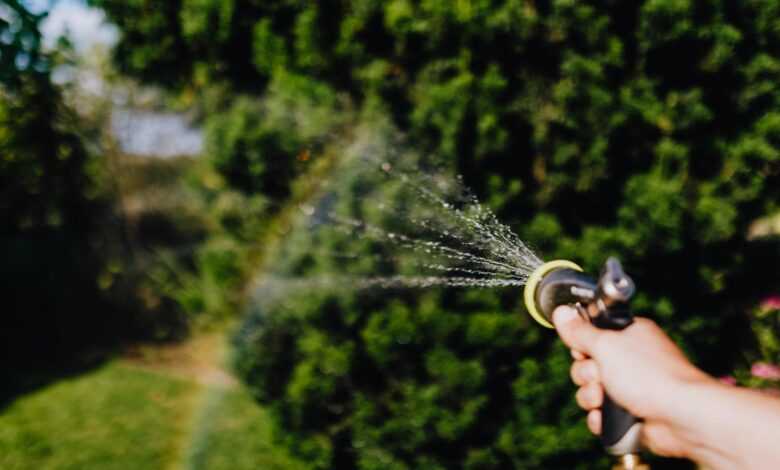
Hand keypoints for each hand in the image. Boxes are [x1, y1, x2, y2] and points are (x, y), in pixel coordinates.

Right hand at [552, 306, 712, 457]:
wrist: (680, 415)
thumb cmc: (650, 375)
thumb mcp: (606, 345)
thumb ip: (580, 331)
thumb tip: (561, 311)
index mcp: (629, 335)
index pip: (592, 334)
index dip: (581, 344)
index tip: (583, 350)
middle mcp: (630, 359)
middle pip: (587, 364)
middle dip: (585, 374)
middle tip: (598, 375)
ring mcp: (631, 387)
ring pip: (591, 390)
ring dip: (590, 396)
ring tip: (604, 399)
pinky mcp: (630, 412)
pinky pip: (601, 414)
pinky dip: (600, 418)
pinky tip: (606, 417)